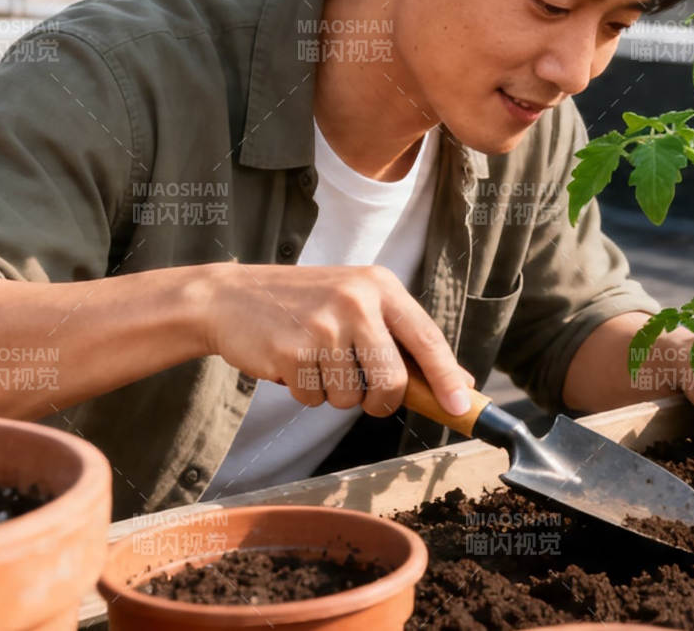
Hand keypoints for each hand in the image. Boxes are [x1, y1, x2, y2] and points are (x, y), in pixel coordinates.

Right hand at [193, 263, 475, 416]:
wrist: (230, 297)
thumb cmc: (305, 305)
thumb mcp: (358, 304)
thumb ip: (404, 340)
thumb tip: (458, 383)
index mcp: (380, 287)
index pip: (427, 339)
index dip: (447, 378)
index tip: (463, 406)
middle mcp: (356, 301)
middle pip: (393, 382)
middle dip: (380, 402)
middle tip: (364, 394)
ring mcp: (323, 325)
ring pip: (351, 398)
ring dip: (334, 394)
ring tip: (316, 361)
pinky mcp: (291, 350)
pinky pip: (315, 399)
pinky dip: (306, 392)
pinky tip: (292, 362)